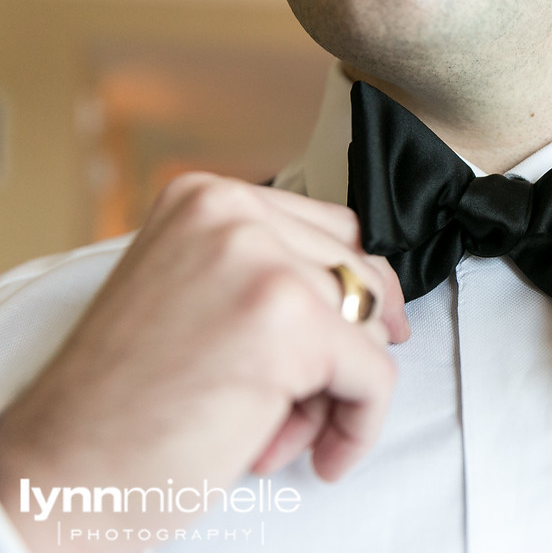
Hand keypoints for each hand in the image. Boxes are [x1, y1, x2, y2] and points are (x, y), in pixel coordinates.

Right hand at [0, 173, 409, 550]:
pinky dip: (360, 423)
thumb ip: (262, 274)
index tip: (360, 329)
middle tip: (301, 401)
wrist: (56, 470)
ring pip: (371, 325)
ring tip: (279, 429)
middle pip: (359, 272)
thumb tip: (362, 296)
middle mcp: (232, 216)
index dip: (351, 291)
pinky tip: (320, 453)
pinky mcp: (286, 324)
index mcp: (207, 200)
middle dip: (345, 345)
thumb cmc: (117, 399)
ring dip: (338, 389)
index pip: (332, 230)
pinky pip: (375, 376)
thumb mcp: (190, 295)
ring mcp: (261, 264)